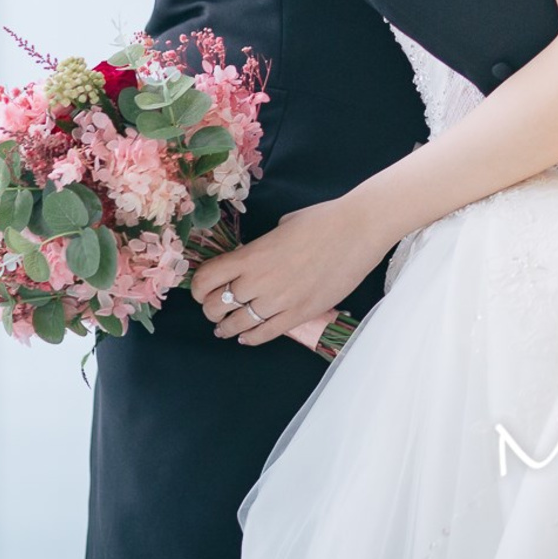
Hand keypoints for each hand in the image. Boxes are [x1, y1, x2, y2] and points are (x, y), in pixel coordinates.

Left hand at [189, 198, 385, 347]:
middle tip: (216, 308)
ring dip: (226, 328)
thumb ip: (261, 246)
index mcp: (251, 255)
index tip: (201, 290)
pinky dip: (250, 338)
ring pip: (236, 325)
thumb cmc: (323, 220)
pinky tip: (246, 336)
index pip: (206, 279)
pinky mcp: (299, 314)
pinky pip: (264, 335)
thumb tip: (254, 257)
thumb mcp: (282, 226)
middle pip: (216, 306)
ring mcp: (279, 300)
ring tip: (226, 328)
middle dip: (211, 309)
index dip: (197, 288)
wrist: (359, 230)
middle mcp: (259, 281)